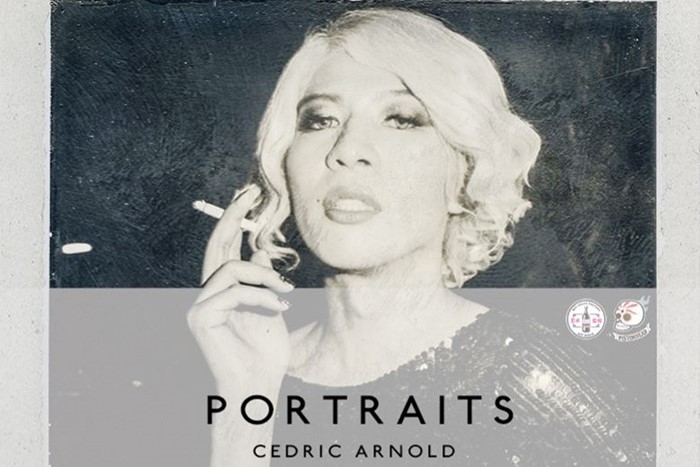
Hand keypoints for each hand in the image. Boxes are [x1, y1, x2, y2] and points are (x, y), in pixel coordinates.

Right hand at [188, 184, 293, 393]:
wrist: (257, 385)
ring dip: (264, 276)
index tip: (249, 193)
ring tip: (286, 291)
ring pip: (231, 268)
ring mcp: (200, 304)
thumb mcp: (271, 307)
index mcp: (224, 289)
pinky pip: (235, 292)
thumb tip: (259, 252)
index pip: (225, 247)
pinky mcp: (199, 317)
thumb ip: (264, 281)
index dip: (234, 219)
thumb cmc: (265, 352)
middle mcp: (207, 292)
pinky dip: (261, 297)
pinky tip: (280, 306)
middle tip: (251, 191)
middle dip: (233, 215)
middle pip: (217, 246)